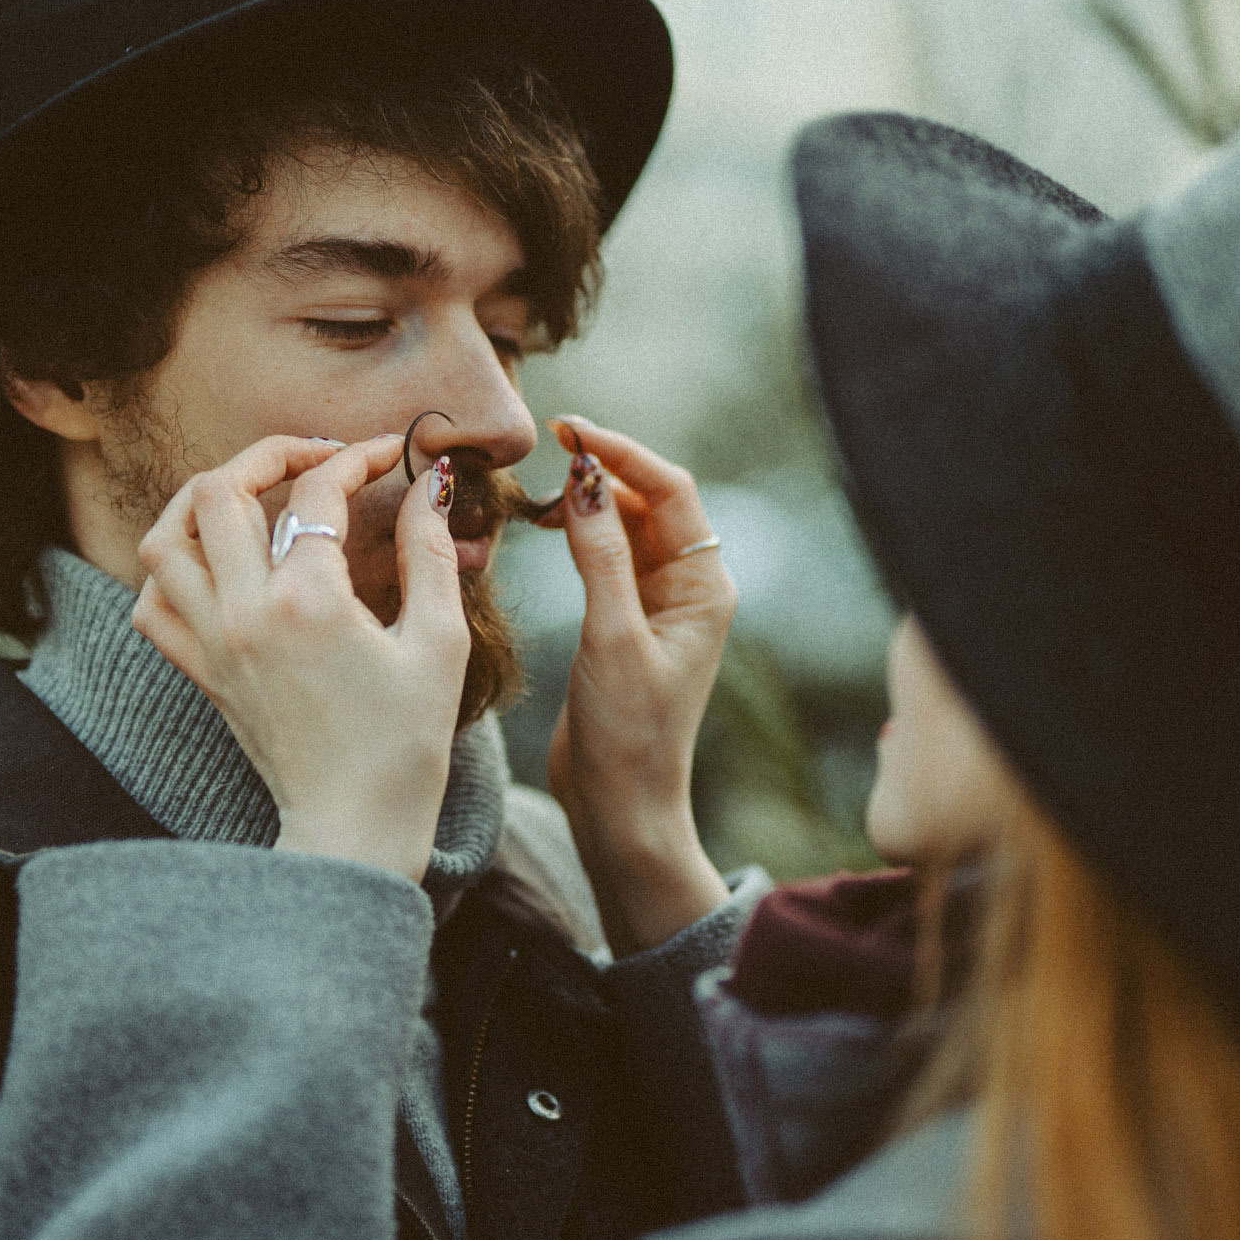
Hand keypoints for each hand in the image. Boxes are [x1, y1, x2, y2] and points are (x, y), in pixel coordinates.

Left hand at [131, 434, 470, 881]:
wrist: (354, 827)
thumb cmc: (407, 743)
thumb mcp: (439, 642)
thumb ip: (431, 554)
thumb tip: (431, 485)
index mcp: (308, 602)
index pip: (318, 490)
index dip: (360, 456)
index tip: (393, 453)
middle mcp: (244, 614)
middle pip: (217, 491)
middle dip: (268, 454)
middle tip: (316, 456)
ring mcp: (212, 644)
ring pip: (165, 539)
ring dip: (202, 501)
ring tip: (250, 493)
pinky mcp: (200, 673)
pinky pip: (153, 603)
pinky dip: (173, 569)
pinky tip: (218, 562)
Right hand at [540, 416, 734, 953]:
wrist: (619, 808)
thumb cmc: (627, 735)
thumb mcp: (612, 638)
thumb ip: (600, 555)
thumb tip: (586, 478)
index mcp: (704, 586)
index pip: (671, 491)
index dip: (622, 453)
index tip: (569, 430)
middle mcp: (688, 587)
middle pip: (650, 499)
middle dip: (602, 467)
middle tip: (546, 443)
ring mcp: (656, 603)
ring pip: (624, 523)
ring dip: (585, 498)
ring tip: (534, 485)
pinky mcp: (624, 620)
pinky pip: (604, 554)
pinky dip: (575, 531)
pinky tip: (540, 522)